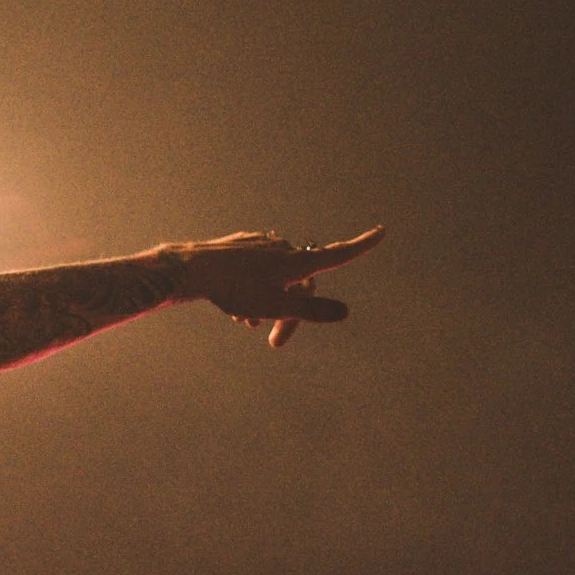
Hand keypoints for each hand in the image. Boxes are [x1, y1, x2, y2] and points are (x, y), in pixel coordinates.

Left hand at [173, 226, 383, 347]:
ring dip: (268, 303)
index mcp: (297, 261)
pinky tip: (236, 308)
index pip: (338, 254)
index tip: (381, 231)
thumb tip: (345, 311)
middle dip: (290, 312)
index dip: (361, 246)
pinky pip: (257, 270)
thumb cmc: (235, 290)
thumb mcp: (276, 306)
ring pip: (276, 278)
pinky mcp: (242, 246)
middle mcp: (284, 248)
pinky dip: (254, 291)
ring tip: (248, 323)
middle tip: (275, 343)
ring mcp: (262, 245)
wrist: (193, 269)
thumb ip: (311, 311)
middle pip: (300, 282)